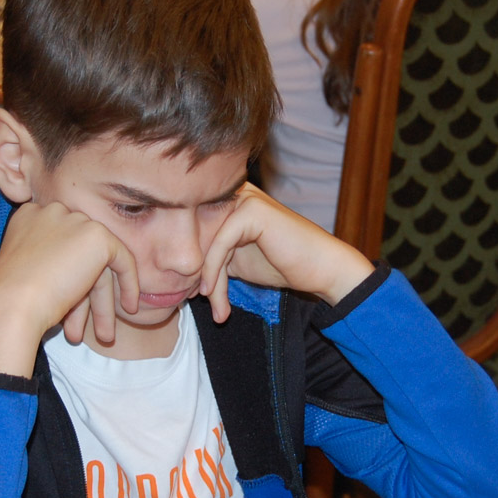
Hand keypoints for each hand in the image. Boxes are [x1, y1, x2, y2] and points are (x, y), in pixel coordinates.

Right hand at [0, 201, 139, 375]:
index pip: (60, 245)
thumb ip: (51, 265)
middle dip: (86, 295)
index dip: (69, 278)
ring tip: (104, 335)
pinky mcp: (97, 236)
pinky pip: (122, 259)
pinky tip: (128, 309)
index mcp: (31, 216)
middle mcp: (53, 211)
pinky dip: (128, 285)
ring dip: (102, 301)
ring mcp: (76, 220)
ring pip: (98, 262)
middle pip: (79, 254)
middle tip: (85, 328)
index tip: (71, 308)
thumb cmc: (12, 299)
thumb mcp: (29, 274)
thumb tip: (77, 284)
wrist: (12, 303)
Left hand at [198, 184, 374, 322]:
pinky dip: (213, 272)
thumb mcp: (234, 261)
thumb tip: (177, 273)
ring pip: (206, 241)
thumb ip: (209, 257)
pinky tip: (212, 293)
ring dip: (204, 279)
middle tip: (190, 300)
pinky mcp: (252, 210)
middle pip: (194, 233)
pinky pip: (220, 244)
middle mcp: (232, 192)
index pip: (190, 227)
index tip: (186, 294)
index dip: (186, 261)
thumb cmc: (281, 264)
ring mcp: (243, 197)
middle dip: (191, 270)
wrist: (321, 268)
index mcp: (226, 199)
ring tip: (211, 305)